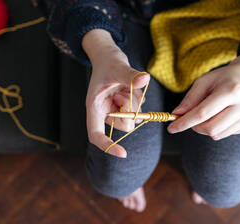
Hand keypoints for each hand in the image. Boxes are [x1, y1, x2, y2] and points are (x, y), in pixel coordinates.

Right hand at [83, 29, 149, 157]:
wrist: (108, 55)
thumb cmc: (107, 61)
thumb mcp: (117, 66)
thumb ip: (130, 75)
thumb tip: (145, 79)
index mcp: (95, 107)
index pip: (96, 135)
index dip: (108, 146)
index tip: (123, 153)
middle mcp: (104, 111)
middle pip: (123, 126)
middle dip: (130, 112)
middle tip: (126, 93)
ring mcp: (115, 109)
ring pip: (133, 118)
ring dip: (136, 103)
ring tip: (127, 86)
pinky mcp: (125, 105)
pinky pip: (138, 109)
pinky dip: (139, 99)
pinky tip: (131, 86)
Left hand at [167, 47, 239, 139]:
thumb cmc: (223, 79)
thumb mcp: (204, 82)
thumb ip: (190, 99)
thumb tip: (177, 114)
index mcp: (231, 90)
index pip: (202, 113)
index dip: (184, 122)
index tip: (171, 128)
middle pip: (210, 128)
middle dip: (195, 127)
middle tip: (191, 119)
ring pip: (217, 135)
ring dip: (205, 128)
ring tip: (208, 114)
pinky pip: (225, 134)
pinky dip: (216, 128)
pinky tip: (222, 115)